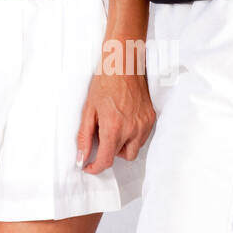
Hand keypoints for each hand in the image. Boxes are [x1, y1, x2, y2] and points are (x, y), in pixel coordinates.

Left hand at [75, 37, 155, 174]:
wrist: (124, 65)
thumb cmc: (105, 82)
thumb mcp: (89, 110)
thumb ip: (84, 136)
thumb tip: (81, 156)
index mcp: (114, 127)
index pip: (106, 160)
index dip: (95, 167)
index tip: (89, 166)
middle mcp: (132, 130)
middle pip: (121, 157)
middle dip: (110, 152)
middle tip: (102, 136)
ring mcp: (144, 125)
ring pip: (134, 149)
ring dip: (122, 145)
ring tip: (113, 125)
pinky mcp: (151, 119)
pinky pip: (142, 137)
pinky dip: (133, 135)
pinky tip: (125, 120)